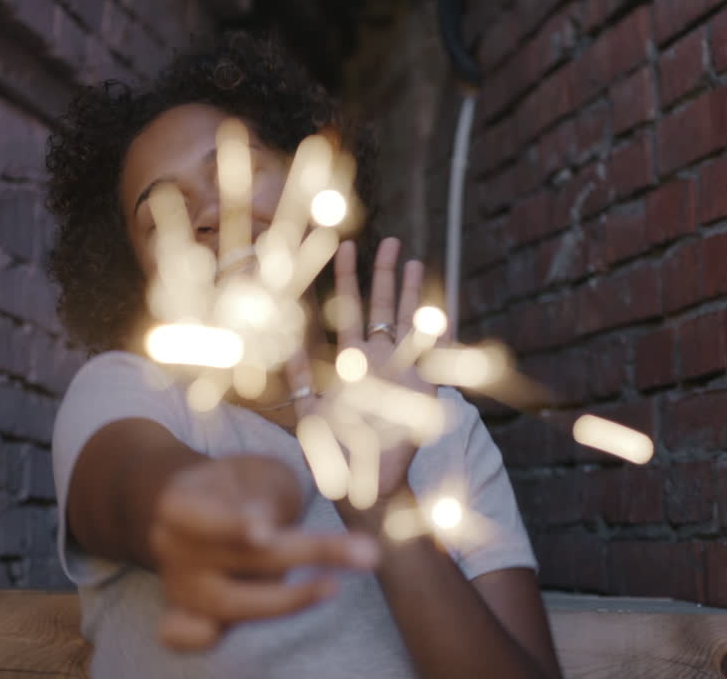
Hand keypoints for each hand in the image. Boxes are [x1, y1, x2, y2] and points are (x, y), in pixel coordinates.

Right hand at [150, 455, 378, 650]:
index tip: (265, 533)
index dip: (232, 525)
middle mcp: (170, 546)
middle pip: (237, 560)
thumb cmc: (241, 485)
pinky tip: (223, 634)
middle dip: (304, 554)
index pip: (204, 517)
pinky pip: (187, 634)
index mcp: (180, 503)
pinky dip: (202, 638)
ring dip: (286, 600)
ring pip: (229, 604)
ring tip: (333, 586)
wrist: (207, 503)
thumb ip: (266, 495)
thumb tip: (269, 525)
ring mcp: (178, 584)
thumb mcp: (257, 472)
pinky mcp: (187, 614)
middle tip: (364, 552)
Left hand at [288, 237, 436, 512]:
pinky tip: (440, 310)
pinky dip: (438, 333)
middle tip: (390, 240)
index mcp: (351, 361)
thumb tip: (286, 344)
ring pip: (409, 322)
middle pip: (383, 307)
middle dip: (386, 273)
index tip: (345, 246)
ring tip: (414, 260)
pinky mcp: (424, 389)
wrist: (366, 485)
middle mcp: (378, 360)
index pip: (350, 310)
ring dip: (413, 293)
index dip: (349, 279)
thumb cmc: (335, 454)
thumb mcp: (310, 413)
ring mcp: (403, 372)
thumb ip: (301, 378)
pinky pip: (433, 356)